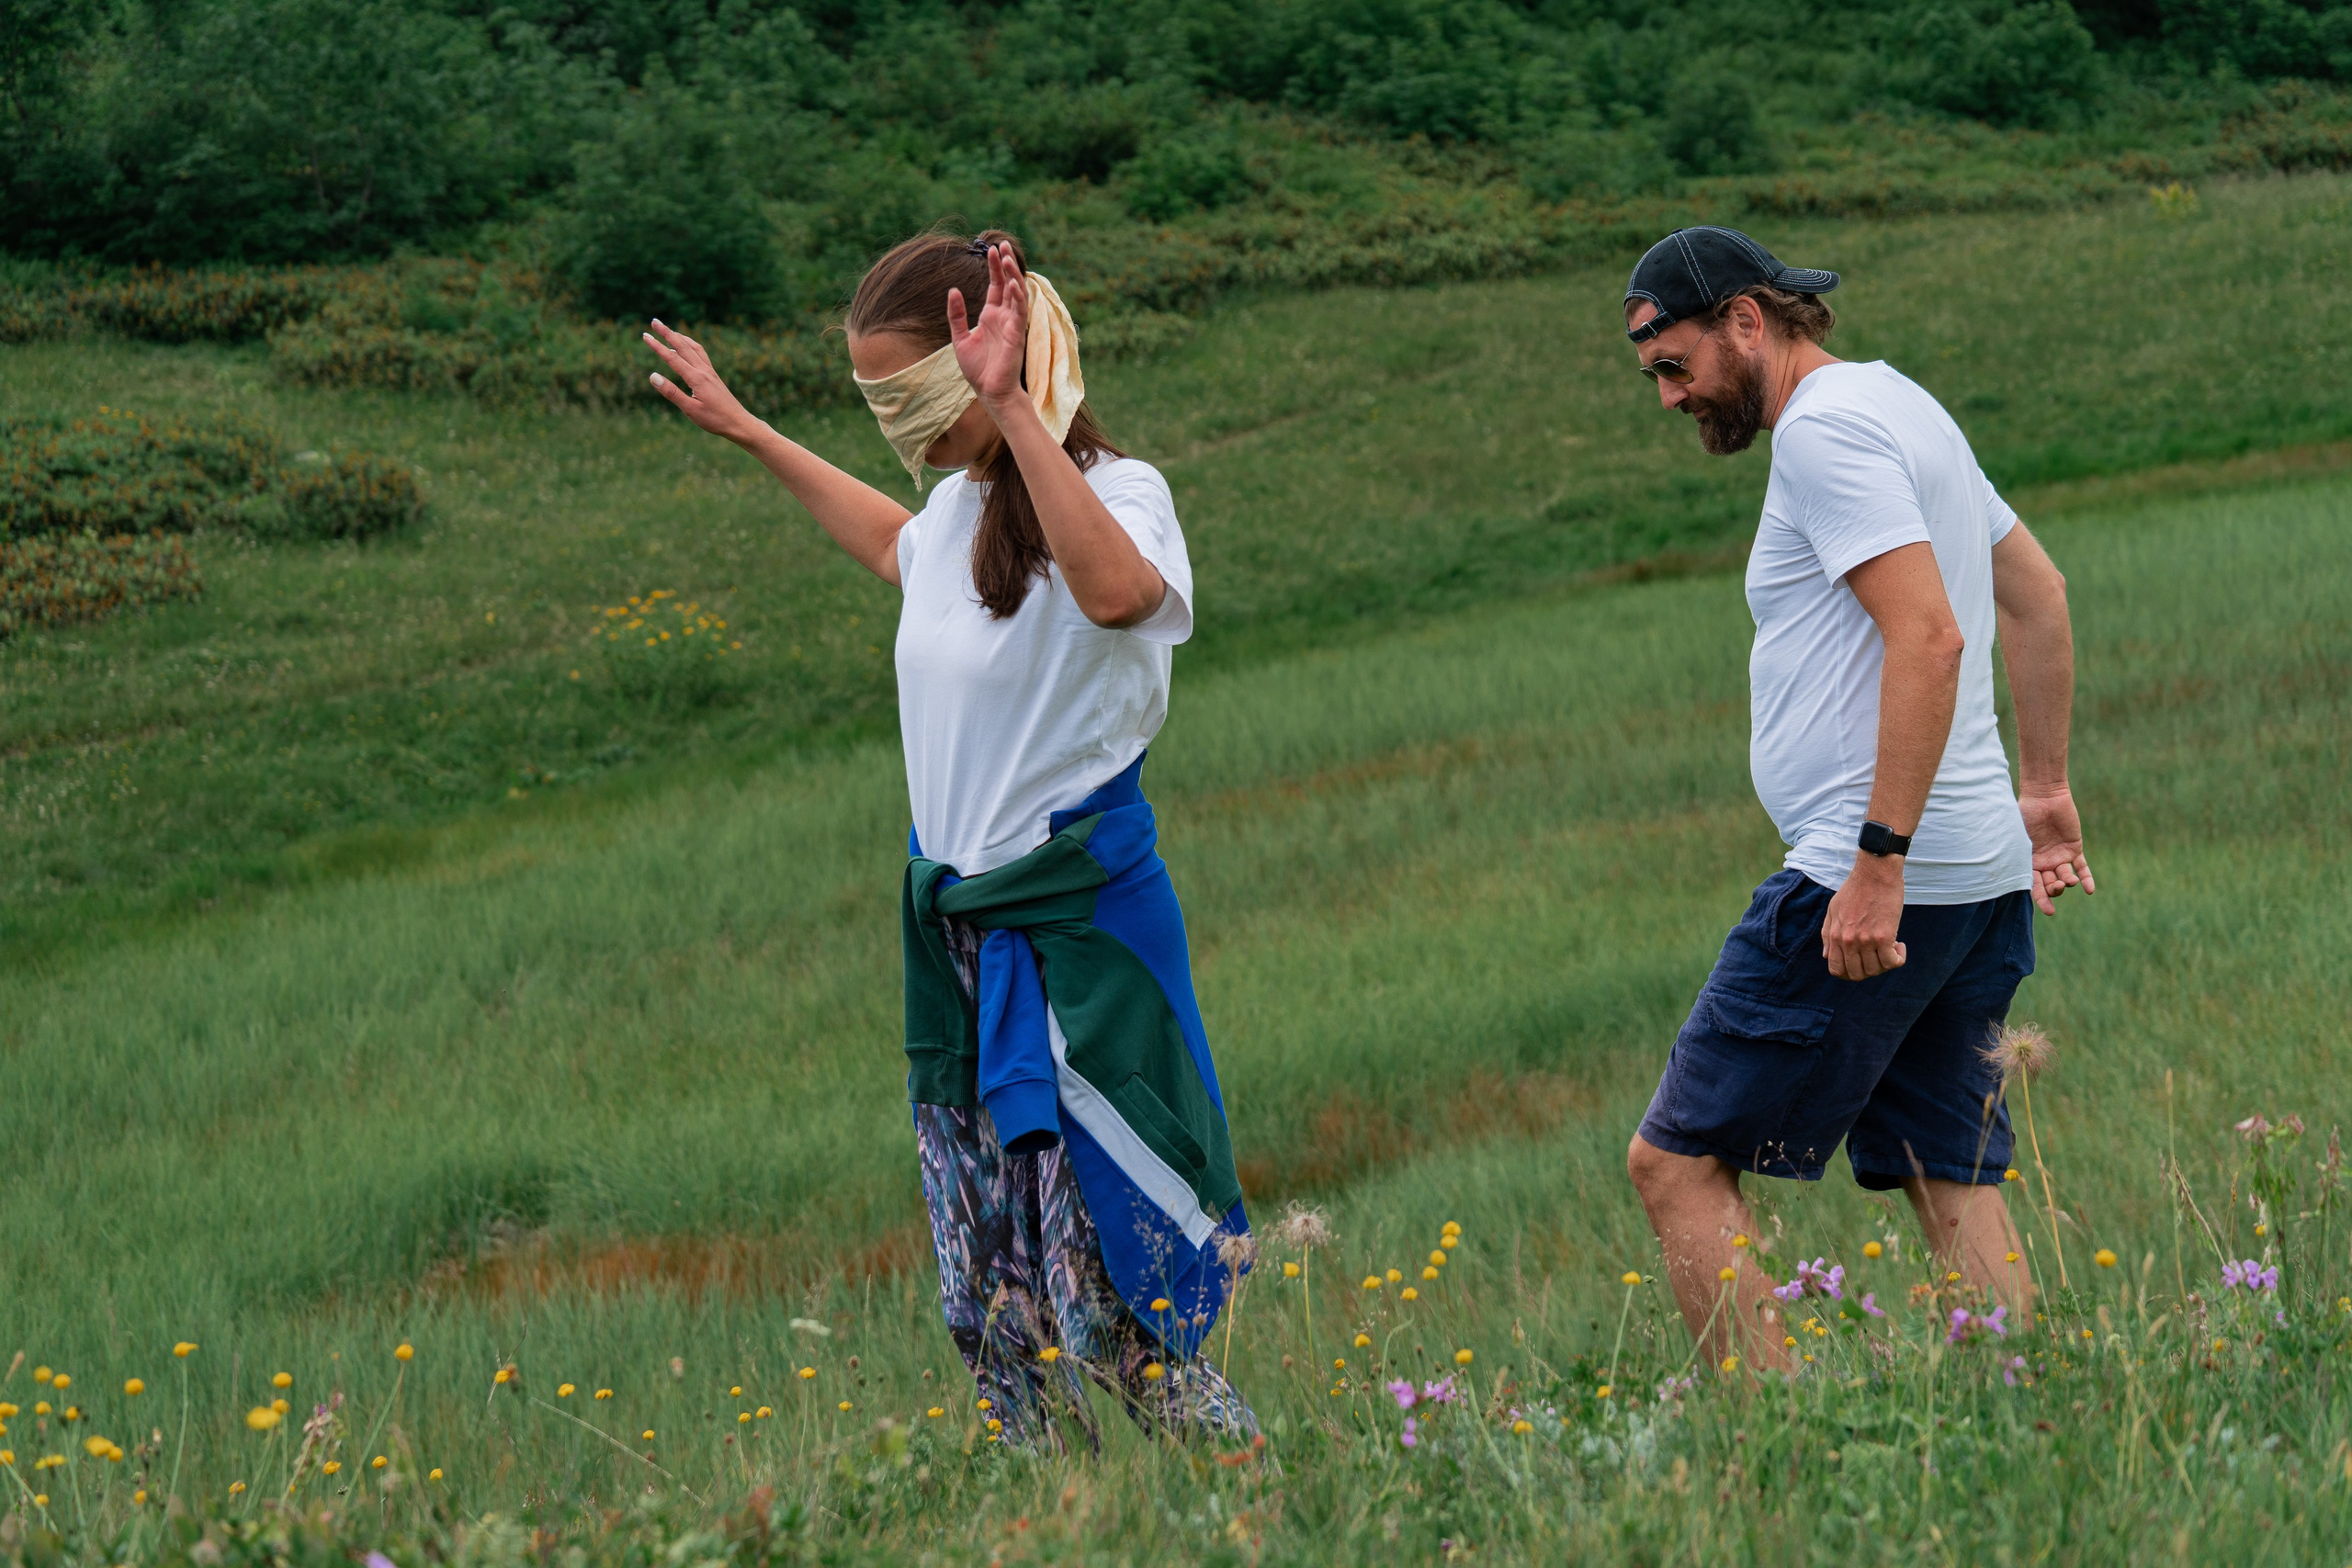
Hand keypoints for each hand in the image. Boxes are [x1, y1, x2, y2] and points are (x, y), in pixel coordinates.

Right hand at [641, 320, 756, 440]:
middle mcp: (704, 371)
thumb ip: (671, 392)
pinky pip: (701, 354)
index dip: (657, 346)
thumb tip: (653, 376)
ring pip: (693, 347)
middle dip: (667, 333)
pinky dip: (691, 345)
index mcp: (696, 378)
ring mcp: (710, 372)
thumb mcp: (690, 409)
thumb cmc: (715, 420)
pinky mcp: (714, 376)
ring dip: (680, 337)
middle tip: (654, 322)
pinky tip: (688, 347)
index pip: (672, 358)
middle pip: (682, 346)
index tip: (645, 336)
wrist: (739, 423)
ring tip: (669, 331)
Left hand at [948, 242, 1029, 407]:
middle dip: (1006, 264)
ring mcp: (1012, 325)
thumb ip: (956, 315)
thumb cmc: (978, 369)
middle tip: (1003, 244)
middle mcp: (1004, 317)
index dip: (994, 267)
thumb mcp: (960, 338)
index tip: (991, 249)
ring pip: (1016, 294)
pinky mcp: (1017, 335)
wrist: (989, 391)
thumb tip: (953, 290)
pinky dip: (1017, 297)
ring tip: (1007, 257)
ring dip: (1013, 275)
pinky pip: (1019, 312)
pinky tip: (1012, 284)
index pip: (996, 285)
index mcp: (992, 316)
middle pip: (1008, 284)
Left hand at [1823, 854, 1907, 980]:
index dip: (1848, 973)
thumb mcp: (1833, 909)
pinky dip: (1898, 959)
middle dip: (1868, 971)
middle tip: (1877, 957)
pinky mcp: (1885, 936)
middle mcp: (1848, 941)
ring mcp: (1866, 940)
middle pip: (1857, 974)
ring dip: (1885, 964)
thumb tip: (1826, 955)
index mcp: (1835, 935)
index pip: (1836, 969)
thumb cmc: (1856, 888)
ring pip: (1876, 970)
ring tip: (1889, 948)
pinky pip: (1892, 962)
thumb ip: (1828, 934)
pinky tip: (1900, 946)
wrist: (1875, 872)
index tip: (1860, 964)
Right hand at [2018, 786, 2093, 915]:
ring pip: (2065, 876)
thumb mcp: (2014, 835)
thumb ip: (2013, 853)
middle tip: (2057, 888)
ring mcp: (2059, 856)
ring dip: (2067, 882)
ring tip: (2069, 881)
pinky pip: (2081, 867)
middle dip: (2053, 891)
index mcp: (2026, 862)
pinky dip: (2086, 878)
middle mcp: (2043, 863)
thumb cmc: (2025, 813)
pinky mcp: (2074, 848)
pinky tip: (2090, 890)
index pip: (2033, 885)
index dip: (2040, 899)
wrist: (2044, 796)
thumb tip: (2008, 872)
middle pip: (2049, 884)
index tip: (2049, 911)